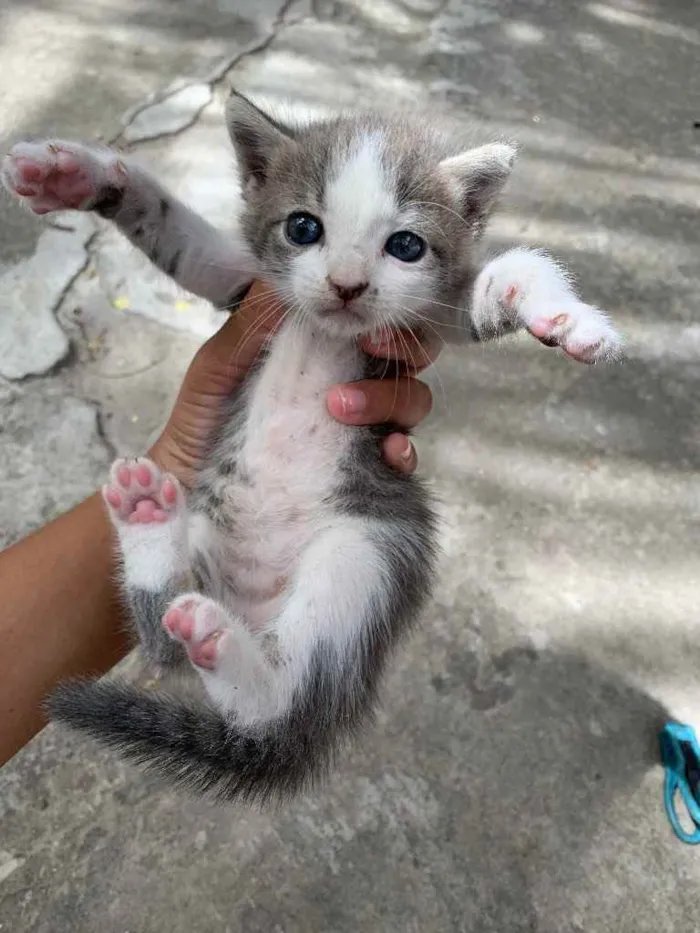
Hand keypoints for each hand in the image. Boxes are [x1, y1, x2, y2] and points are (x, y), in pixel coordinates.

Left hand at [151, 282, 438, 486]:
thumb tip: (278, 274)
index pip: (375, 324)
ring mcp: (364, 429)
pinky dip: (405, 452)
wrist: (191, 483)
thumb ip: (251, 322)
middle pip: (411, 356)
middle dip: (403, 347)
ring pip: (413, 400)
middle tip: (371, 349)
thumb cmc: (201, 421)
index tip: (365, 320)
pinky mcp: (365, 471)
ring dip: (390, 398)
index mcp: (325, 354)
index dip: (385, 315)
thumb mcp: (219, 365)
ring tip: (340, 407)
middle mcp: (354, 386)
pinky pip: (404, 457)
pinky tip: (389, 452)